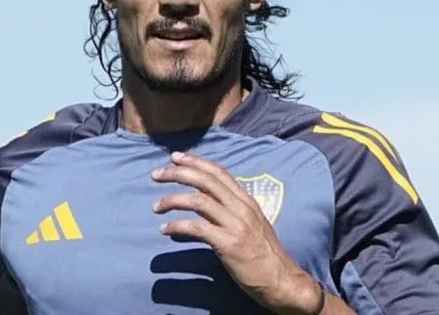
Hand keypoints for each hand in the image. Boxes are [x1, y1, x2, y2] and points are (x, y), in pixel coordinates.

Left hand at [151, 151, 337, 313]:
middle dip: (178, 173)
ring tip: (156, 206)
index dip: (196, 161)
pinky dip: (177, 226)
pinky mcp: (229, 244)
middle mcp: (242, 208)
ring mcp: (236, 225)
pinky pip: (197, 228)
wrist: (282, 280)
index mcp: (247, 201)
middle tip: (156, 174)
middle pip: (206, 181)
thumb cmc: (264, 254)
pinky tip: (165, 229)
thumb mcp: (252, 224)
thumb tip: (203, 204)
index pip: (219, 172)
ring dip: (173, 200)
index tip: (175, 157)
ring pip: (199, 201)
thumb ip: (231, 210)